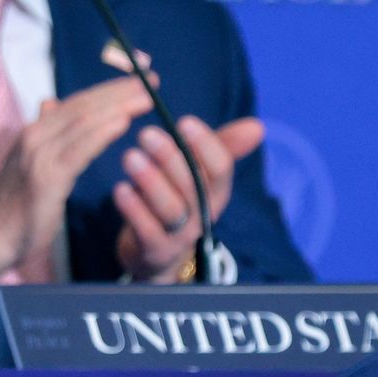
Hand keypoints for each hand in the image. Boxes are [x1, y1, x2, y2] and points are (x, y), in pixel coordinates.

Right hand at [0, 74, 154, 282]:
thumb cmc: (15, 204)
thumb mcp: (30, 162)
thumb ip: (46, 134)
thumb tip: (51, 102)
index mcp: (35, 131)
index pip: (77, 102)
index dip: (110, 89)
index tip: (139, 79)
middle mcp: (35, 135)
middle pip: (84, 105)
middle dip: (120, 91)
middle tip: (152, 79)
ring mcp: (39, 155)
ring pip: (84, 121)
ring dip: (118, 106)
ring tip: (147, 96)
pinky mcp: (46, 178)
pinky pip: (79, 150)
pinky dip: (102, 132)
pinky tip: (123, 122)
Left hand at [114, 115, 263, 281]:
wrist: (159, 255)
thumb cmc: (181, 202)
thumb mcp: (202, 174)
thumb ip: (222, 147)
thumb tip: (257, 126)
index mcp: (217, 192)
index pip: (221, 169)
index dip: (205, 145)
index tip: (185, 121)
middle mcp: (203, 214)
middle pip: (194, 187)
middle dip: (172, 158)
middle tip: (147, 134)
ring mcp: (180, 236)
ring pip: (171, 209)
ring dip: (151, 182)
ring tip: (130, 157)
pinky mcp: (154, 251)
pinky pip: (147, 231)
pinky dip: (134, 210)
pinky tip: (121, 189)